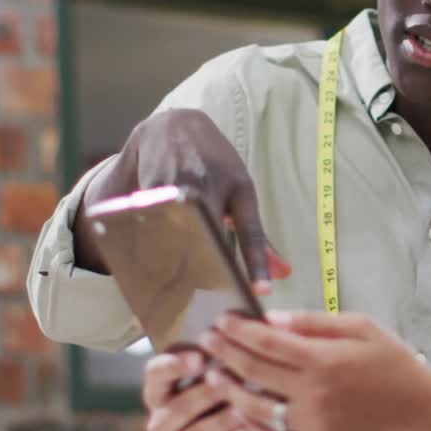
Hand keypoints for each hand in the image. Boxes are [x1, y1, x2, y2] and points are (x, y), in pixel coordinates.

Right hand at [74, 108, 290, 283]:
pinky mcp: (147, 186)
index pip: (251, 230)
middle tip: (210, 304)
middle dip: (209, 266)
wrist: (174, 126)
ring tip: (173, 297)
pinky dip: (147, 248)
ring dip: (174, 261)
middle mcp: (209, 183)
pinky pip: (149, 224)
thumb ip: (257, 237)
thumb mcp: (240, 193)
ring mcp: (176, 183)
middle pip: (209, 232)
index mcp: (238, 186)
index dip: (255, 261)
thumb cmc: (215, 166)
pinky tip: (145, 273)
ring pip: (176, 230)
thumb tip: (285, 274)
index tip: (261, 291)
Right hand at [143, 350, 255, 430]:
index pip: (155, 374)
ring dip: (218, 423)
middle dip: (203, 395)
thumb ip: (227, 348)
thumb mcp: (224, 369)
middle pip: (175, 408)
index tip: (199, 357)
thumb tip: (255, 308)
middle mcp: (160, 421)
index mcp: (161, 390)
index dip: (173, 366)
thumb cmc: (227, 392)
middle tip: (225, 382)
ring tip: (242, 412)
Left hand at [201, 312, 430, 430]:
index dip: (240, 331)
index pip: (268, 343)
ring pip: (257, 409)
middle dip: (226, 354)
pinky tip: (241, 413)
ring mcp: (312, 423)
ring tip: (215, 376)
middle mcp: (313, 393)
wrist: (417, 409)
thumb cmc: (391, 362)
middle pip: (256, 373)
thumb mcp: (360, 327)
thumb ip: (314, 322)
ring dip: (231, 391)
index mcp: (324, 359)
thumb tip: (272, 318)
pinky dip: (253, 426)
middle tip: (206, 342)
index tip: (222, 321)